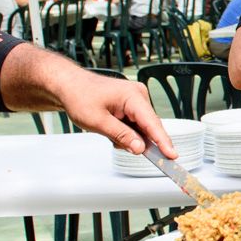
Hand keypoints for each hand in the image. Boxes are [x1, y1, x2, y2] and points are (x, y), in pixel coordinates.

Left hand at [58, 71, 175, 157]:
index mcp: (133, 96)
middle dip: (137, 140)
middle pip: (148, 126)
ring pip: (141, 127)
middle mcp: (138, 95)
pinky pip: (135, 123)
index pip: (152, 123)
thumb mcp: (98, 121)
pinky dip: (125, 131)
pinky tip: (111, 129)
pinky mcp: (131, 104)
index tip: (172, 156)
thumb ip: (121, 136)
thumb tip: (140, 148)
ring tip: (106, 131)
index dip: (163, 141)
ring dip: (127, 136)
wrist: (68, 84)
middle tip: (118, 143)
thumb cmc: (79, 97)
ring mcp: (135, 99)